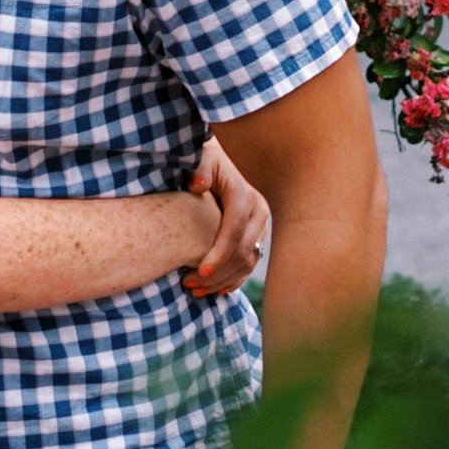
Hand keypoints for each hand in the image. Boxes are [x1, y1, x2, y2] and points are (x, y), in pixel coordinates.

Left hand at [183, 136, 269, 297]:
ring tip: (195, 289)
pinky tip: (214, 290)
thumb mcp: (201, 158)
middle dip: (217, 272)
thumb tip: (198, 184)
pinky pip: (248, 265)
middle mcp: (259, 213)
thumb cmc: (202, 161)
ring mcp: (260, 228)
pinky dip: (232, 280)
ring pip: (247, 263)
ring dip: (222, 280)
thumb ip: (200, 168)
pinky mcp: (257, 239)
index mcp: (245, 196)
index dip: (219, 252)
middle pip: (243, 252)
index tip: (200, 270)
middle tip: (188, 283)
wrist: (214, 162)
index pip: (235, 230)